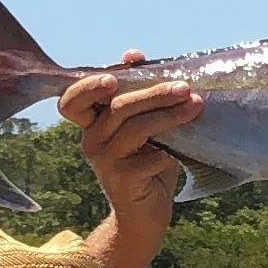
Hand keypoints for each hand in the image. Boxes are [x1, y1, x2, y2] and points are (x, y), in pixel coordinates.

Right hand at [64, 58, 197, 228]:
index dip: (87, 87)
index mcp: (92, 124)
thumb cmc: (149, 161)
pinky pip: (150, 158)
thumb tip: (133, 54)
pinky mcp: (122, 181)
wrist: (148, 213)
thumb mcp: (143, 124)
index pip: (71, 101)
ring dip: (169, 115)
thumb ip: (137, 91)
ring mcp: (104, 162)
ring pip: (136, 128)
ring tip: (196, 105)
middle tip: (184, 88)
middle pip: (118, 107)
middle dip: (154, 93)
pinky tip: (180, 152)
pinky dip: (168, 151)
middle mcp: (91, 141)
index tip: (114, 77)